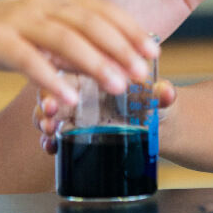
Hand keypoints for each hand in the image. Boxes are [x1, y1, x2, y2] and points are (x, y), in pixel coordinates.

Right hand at [0, 0, 158, 105]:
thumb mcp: (39, 34)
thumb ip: (71, 44)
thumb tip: (110, 62)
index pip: (103, 9)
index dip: (131, 29)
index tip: (155, 51)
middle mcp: (41, 3)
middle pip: (90, 22)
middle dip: (122, 46)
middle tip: (144, 72)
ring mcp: (17, 19)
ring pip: (64, 38)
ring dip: (94, 62)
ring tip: (118, 85)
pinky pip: (27, 58)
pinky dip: (49, 77)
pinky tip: (66, 98)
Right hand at [33, 78, 176, 153]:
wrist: (156, 124)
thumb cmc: (152, 101)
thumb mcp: (155, 96)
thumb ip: (160, 94)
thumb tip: (168, 93)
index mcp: (96, 69)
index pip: (73, 65)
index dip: (65, 73)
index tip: (63, 85)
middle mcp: (79, 87)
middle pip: (54, 88)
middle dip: (48, 100)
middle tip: (50, 114)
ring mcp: (73, 109)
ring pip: (50, 111)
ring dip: (44, 120)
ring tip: (49, 133)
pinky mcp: (72, 131)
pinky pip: (54, 134)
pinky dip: (50, 141)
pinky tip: (50, 148)